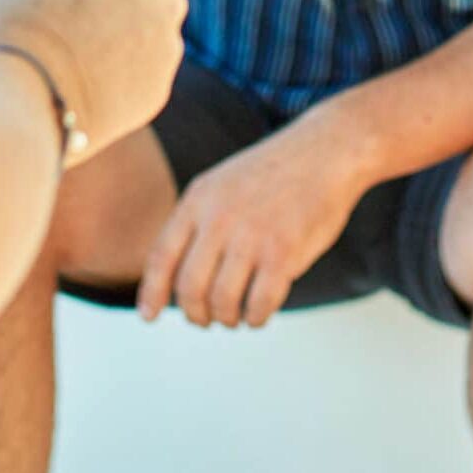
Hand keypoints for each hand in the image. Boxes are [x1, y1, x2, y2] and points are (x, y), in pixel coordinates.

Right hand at [0, 0, 186, 153]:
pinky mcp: (156, 92)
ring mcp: (166, 51)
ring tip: (68, 15)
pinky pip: (142, 56)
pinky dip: (119, 50)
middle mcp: (167, 0)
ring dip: (117, 5)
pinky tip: (79, 56)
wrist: (17, 114)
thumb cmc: (19, 25)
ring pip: (145, 11)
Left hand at [136, 123, 363, 327]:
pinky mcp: (283, 253)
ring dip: (227, 319)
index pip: (162, 256)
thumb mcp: (221, 185)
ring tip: (235, 316)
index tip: (148, 316)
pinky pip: (259, 304)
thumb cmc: (272, 176)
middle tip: (206, 319)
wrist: (324, 152)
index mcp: (198, 199)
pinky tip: (259, 314)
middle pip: (189, 287)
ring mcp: (251, 235)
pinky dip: (256, 318)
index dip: (152, 292)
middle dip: (195, 314)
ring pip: (222, 302)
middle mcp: (219, 218)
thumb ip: (197, 223)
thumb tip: (172, 277)